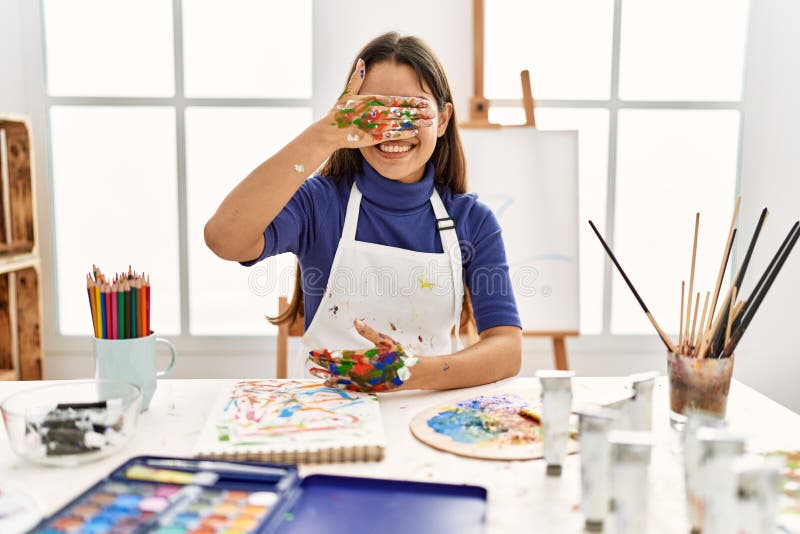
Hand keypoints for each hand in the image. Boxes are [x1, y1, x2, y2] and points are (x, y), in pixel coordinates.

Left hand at [307, 320, 417, 392]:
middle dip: (322, 364)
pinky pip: (348, 387)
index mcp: (364, 357)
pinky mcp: (367, 388)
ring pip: (339, 378)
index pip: (338, 355)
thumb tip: (356, 322)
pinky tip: (329, 383)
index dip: (324, 354)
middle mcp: (361, 370)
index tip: (313, 352)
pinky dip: (337, 385)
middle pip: (335, 367)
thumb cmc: (399, 355)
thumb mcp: (386, 341)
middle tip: (310, 361)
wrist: (412, 374)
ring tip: (314, 373)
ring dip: (325, 375)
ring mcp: (363, 381)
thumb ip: (369, 333)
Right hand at [320, 58, 435, 148]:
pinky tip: (415, 132)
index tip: (425, 100)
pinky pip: (391, 135)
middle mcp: (375, 112)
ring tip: (429, 123)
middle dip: (419, 112)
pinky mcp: (372, 137)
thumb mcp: (347, 92)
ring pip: (400, 123)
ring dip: (416, 123)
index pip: (397, 100)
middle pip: (402, 112)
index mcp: (372, 100)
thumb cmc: (338, 112)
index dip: (412, 101)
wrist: (329, 131)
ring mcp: (375, 125)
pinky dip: (403, 134)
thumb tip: (362, 61)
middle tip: (433, 111)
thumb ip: (357, 78)